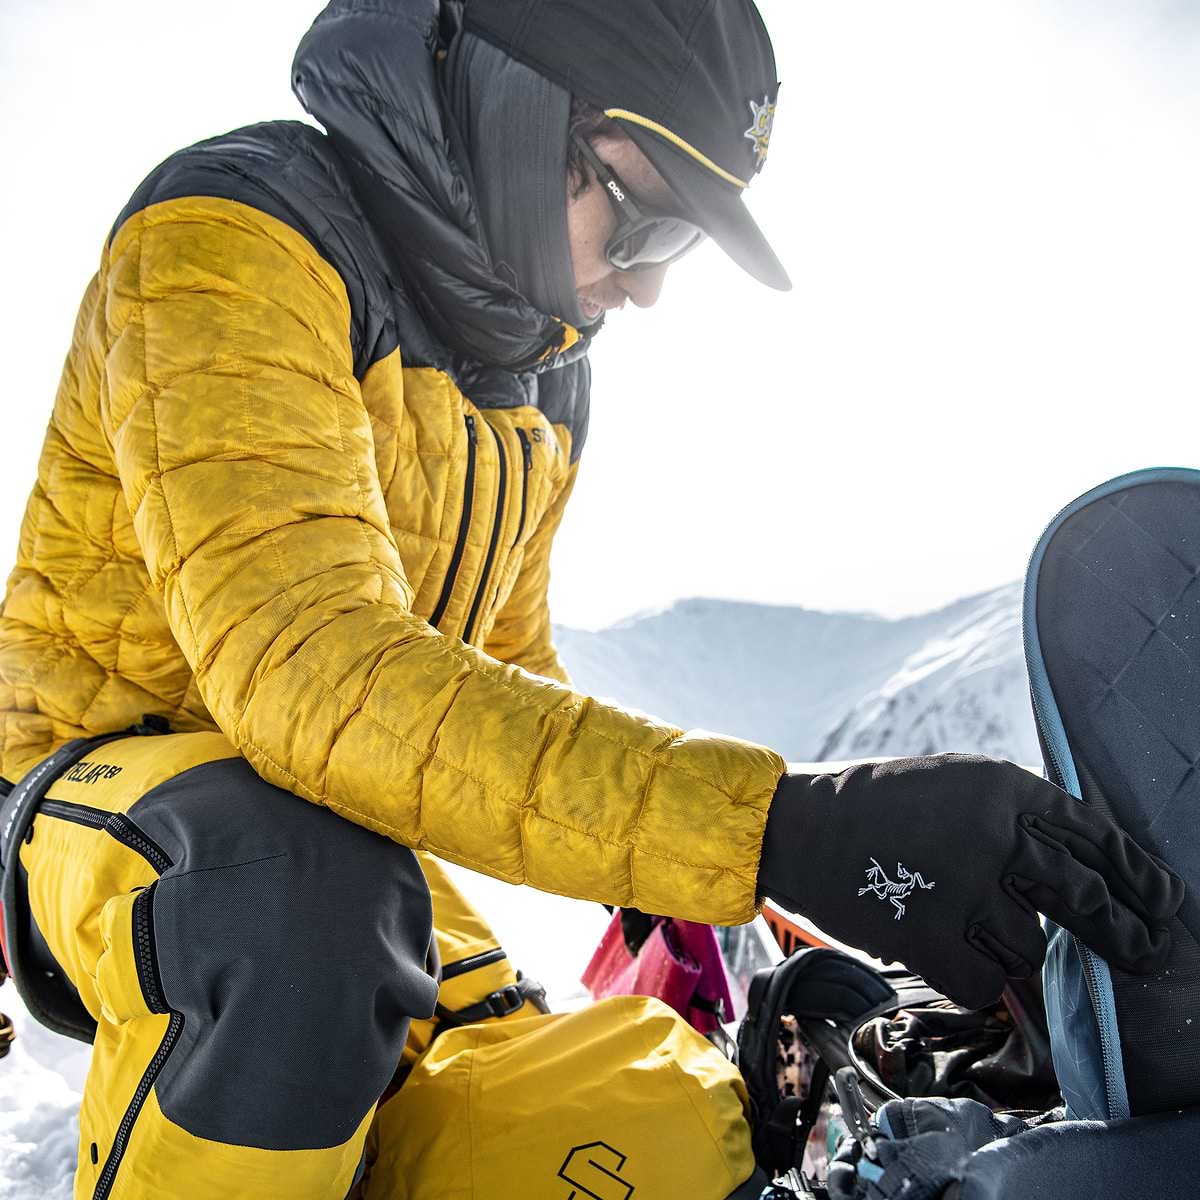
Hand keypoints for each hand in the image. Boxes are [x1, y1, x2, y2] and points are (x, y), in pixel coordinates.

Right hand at [756, 754, 1183, 1008]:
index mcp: (1000, 787)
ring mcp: (961, 887)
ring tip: (968, 926)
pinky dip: (971, 976)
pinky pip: (983, 981)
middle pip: (1086, 897)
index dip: (1137, 874)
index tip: (1163, 901)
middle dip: (1123, 933)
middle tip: (1143, 952)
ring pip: (1029, 947)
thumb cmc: (879, 806)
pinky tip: (943, 950)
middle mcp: (990, 834)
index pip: (1093, 834)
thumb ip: (1015, 816)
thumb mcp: (954, 784)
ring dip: (1010, 949)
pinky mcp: (927, 936)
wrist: (800, 827)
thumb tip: (1083, 865)